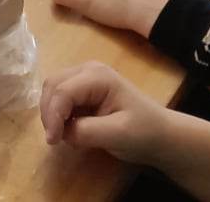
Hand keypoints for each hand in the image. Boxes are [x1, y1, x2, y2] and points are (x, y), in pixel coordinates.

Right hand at [40, 62, 168, 165]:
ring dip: (51, 112)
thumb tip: (61, 133)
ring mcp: (85, 77)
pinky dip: (57, 113)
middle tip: (55, 139)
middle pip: (53, 85)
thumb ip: (87, 132)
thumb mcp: (118, 134)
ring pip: (53, 89)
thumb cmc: (143, 132)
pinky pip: (60, 96)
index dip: (53, 115)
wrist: (160, 135)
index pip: (63, 91)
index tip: (53, 141)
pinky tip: (67, 129)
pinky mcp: (83, 89)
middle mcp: (88, 70)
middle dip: (49, 112)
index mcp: (98, 76)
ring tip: (61, 135)